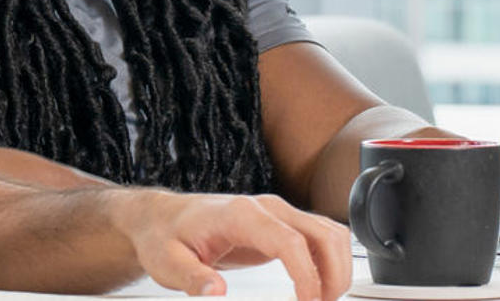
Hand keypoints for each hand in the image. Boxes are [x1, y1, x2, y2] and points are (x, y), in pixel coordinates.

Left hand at [107, 190, 351, 300]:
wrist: (161, 219)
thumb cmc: (164, 237)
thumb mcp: (167, 263)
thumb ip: (192, 277)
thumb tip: (217, 293)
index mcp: (240, 214)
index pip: (290, 241)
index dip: (307, 275)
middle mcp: (265, 208)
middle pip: (323, 234)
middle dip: (333, 274)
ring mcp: (276, 214)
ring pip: (329, 233)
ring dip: (337, 269)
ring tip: (321, 300)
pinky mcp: (280, 226)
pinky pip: (320, 238)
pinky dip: (330, 262)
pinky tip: (318, 287)